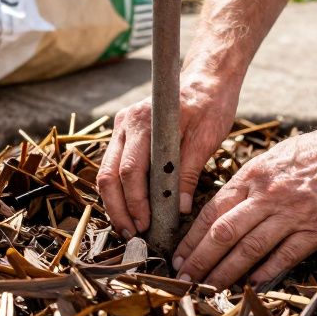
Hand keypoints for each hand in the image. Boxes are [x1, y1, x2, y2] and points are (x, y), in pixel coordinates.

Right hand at [98, 72, 238, 237]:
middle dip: (118, 209)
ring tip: (130, 229)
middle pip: (109, 174)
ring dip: (115, 203)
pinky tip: (130, 211)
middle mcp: (125, 123)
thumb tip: (178, 208)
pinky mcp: (124, 135)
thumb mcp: (206, 138)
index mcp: (144, 121)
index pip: (130, 170)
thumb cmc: (210, 104)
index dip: (135, 202)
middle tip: (132, 236)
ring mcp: (121, 128)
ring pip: (106, 173)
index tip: (145, 225)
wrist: (207, 79)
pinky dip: (120, 191)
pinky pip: (114, 167)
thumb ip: (189, 172)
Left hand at [171, 118, 316, 288]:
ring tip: (208, 288)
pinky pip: (285, 256)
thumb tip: (226, 205)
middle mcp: (268, 194)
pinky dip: (265, 273)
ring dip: (225, 272)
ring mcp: (293, 213)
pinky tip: (250, 286)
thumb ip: (252, 181)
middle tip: (183, 279)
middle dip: (199, 259)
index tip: (179, 255)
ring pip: (249, 249)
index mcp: (255, 174)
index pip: (213, 210)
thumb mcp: (276, 157)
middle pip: (224, 232)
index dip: (192, 236)